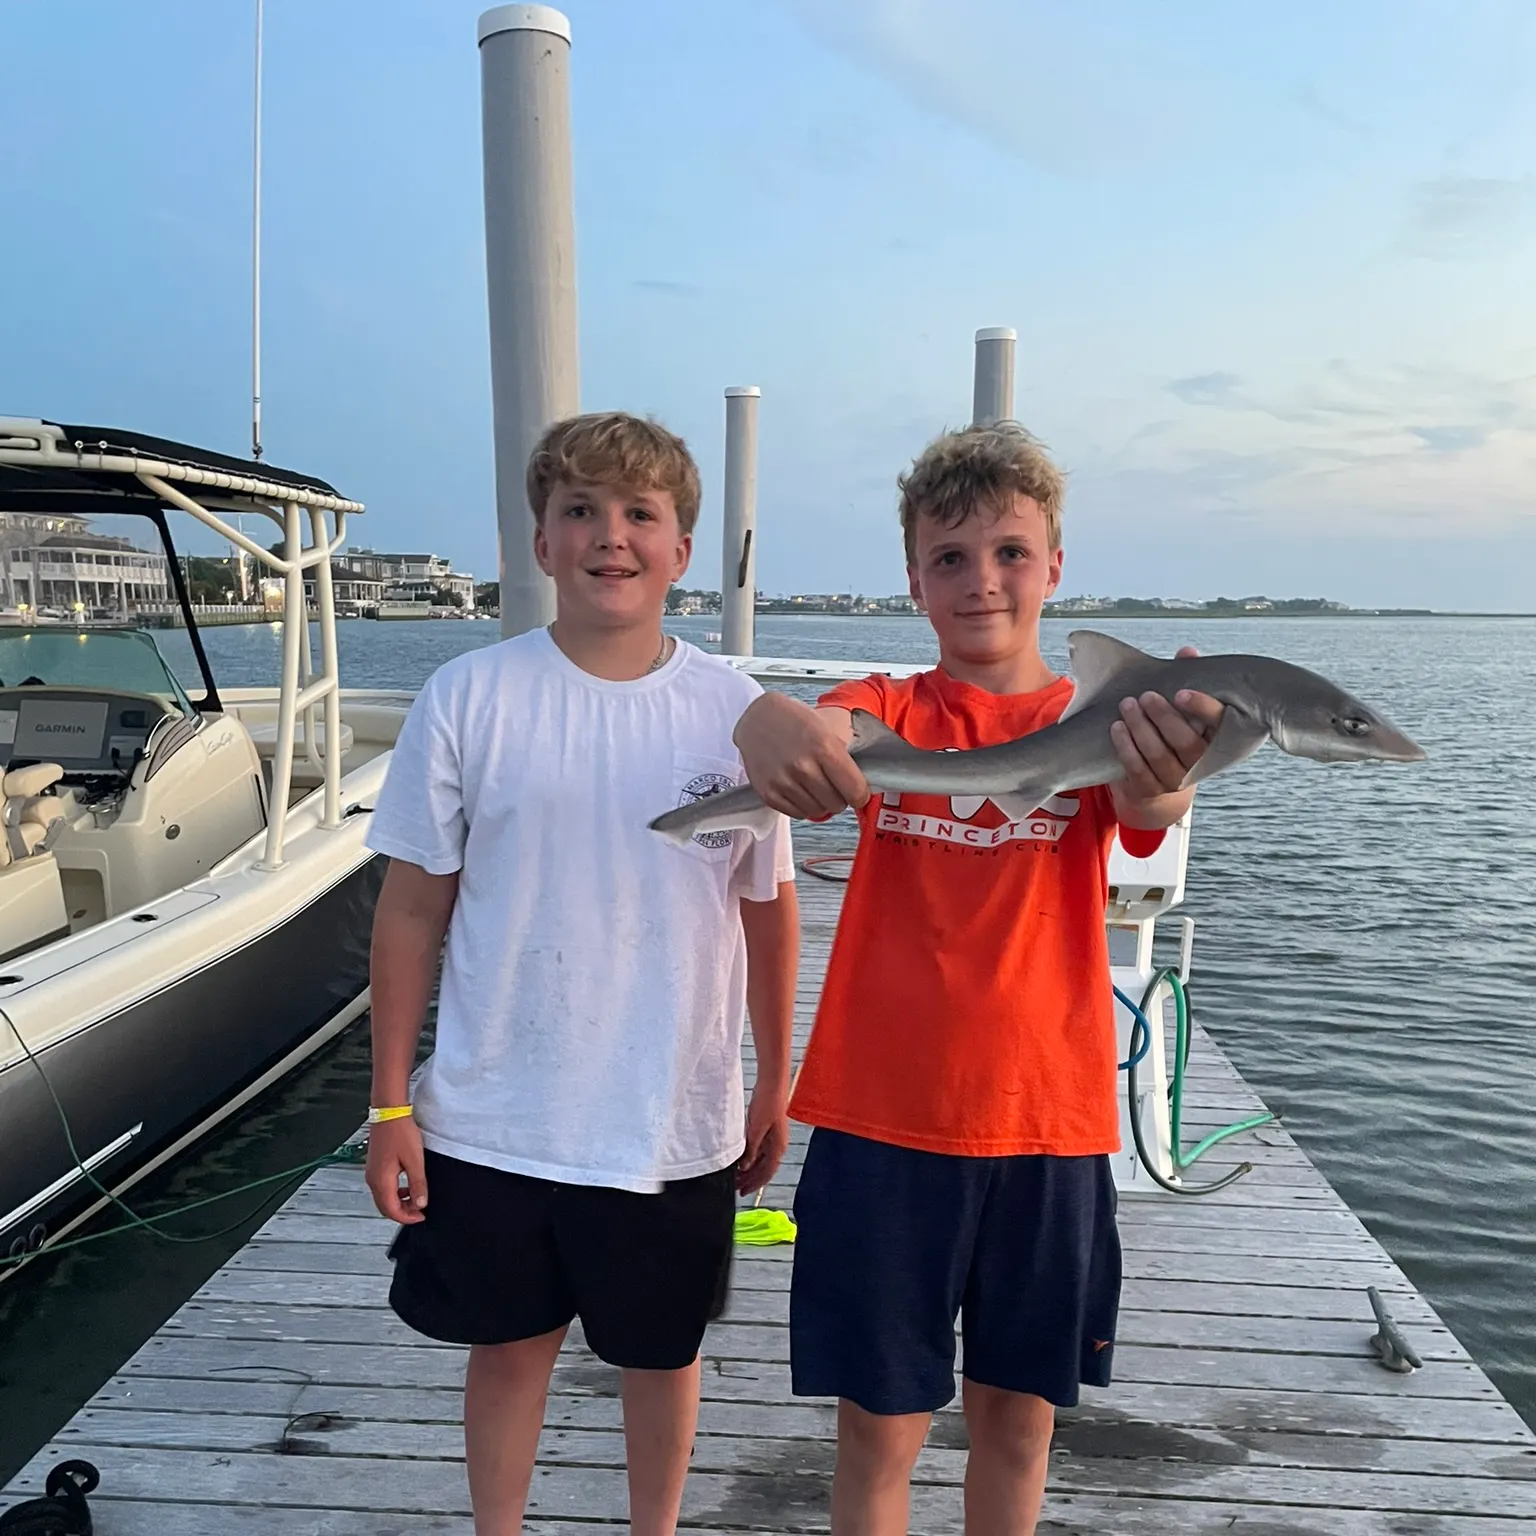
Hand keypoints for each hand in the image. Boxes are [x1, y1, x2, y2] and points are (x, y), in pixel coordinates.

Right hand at [365, 1117, 427, 1223]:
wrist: (389, 1113)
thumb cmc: (400, 1133)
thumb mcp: (415, 1160)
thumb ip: (418, 1184)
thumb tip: (420, 1203)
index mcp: (381, 1181)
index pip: (391, 1210)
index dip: (407, 1218)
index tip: (421, 1216)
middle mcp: (372, 1179)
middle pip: (385, 1207)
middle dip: (402, 1213)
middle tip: (419, 1212)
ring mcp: (371, 1172)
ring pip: (383, 1198)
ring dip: (398, 1203)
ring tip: (415, 1198)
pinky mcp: (374, 1166)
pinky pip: (382, 1187)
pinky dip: (394, 1192)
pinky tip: (406, 1185)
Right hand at [733, 693, 869, 820]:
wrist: (758, 718)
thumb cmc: (796, 722)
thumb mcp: (826, 730)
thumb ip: (844, 759)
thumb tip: (861, 788)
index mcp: (823, 747)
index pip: (855, 790)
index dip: (860, 794)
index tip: (858, 792)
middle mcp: (802, 766)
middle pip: (837, 805)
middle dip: (840, 798)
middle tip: (834, 786)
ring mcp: (783, 781)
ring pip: (818, 812)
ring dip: (821, 803)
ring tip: (815, 786)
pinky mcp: (768, 793)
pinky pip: (798, 814)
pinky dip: (803, 806)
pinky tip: (800, 789)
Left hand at [737, 1085, 789, 1196]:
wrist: (771, 1085)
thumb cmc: (767, 1104)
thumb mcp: (756, 1130)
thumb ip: (751, 1150)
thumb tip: (744, 1167)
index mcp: (778, 1147)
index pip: (767, 1173)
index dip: (754, 1184)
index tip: (742, 1192)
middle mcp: (777, 1145)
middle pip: (764, 1169)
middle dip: (750, 1180)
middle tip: (735, 1188)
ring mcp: (773, 1138)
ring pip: (761, 1161)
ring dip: (749, 1170)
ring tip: (735, 1177)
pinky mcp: (767, 1131)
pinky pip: (759, 1151)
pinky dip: (750, 1158)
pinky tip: (740, 1160)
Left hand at [1109, 644, 1224, 800]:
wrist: (1158, 780)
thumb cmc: (1174, 731)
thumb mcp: (1183, 708)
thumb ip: (1186, 678)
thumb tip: (1187, 652)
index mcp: (1216, 740)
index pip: (1220, 725)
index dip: (1203, 709)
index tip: (1181, 693)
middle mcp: (1200, 763)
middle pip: (1186, 743)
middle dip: (1165, 717)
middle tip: (1146, 695)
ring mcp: (1176, 779)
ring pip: (1159, 756)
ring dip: (1141, 729)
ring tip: (1127, 705)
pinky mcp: (1151, 789)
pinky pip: (1138, 769)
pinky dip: (1126, 747)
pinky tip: (1117, 728)